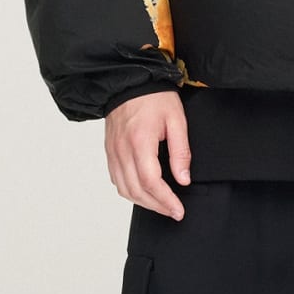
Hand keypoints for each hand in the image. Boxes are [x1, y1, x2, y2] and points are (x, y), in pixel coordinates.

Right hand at [105, 90, 190, 218]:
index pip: (150, 182)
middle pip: (136, 190)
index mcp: (140, 141)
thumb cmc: (153, 97)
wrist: (128, 81)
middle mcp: (122, 150)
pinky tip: (144, 192)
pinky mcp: (110, 152)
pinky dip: (130, 191)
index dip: (165, 200)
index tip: (178, 210)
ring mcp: (113, 152)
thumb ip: (181, 152)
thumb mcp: (176, 120)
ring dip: (143, 202)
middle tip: (174, 211)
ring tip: (162, 205)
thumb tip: (183, 179)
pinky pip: (117, 180)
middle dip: (157, 206)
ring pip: (124, 189)